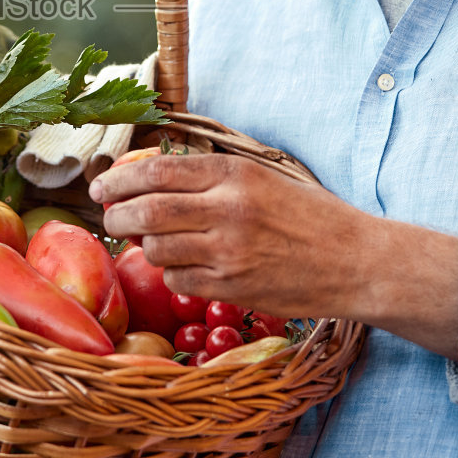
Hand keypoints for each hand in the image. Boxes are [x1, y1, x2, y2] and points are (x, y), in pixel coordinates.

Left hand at [89, 152, 457, 357]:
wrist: (356, 261)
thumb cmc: (308, 215)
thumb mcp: (262, 178)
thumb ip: (210, 176)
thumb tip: (148, 177)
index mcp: (234, 173)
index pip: (158, 170)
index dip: (120, 179)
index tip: (101, 187)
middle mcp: (228, 209)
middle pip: (147, 210)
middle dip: (116, 216)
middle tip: (109, 219)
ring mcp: (229, 252)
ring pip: (158, 248)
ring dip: (146, 247)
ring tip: (154, 243)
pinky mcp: (234, 287)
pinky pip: (180, 281)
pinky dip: (174, 274)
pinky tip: (187, 267)